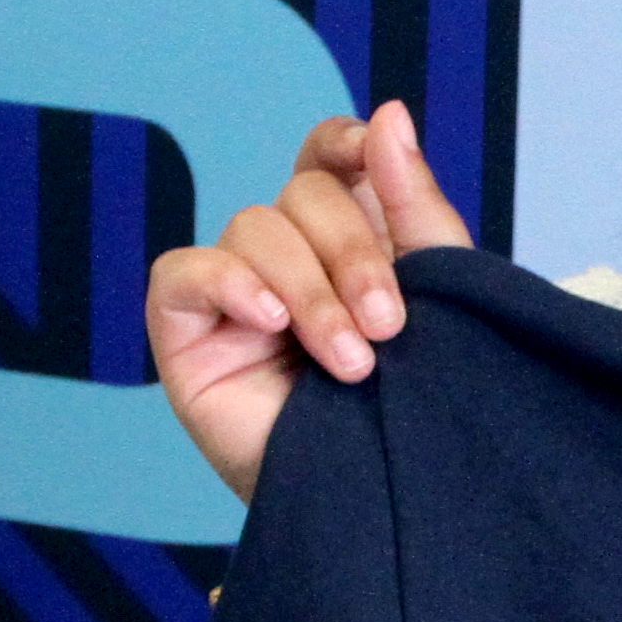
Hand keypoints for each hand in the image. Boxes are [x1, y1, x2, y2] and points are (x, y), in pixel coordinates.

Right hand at [147, 99, 474, 502]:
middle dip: (353, 253)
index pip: (328, 157)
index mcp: (346, 238)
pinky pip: (184, 272)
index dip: (345, 143)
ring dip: (310, 291)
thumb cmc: (411, 411)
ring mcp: (232, 292)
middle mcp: (286, 255)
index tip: (373, 154)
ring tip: (351, 363)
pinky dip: (228, 283)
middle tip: (390, 327)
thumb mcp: (437, 300)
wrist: (380, 509)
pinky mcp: (185, 332)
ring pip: (255, 228)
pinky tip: (268, 323)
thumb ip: (414, 207)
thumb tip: (392, 113)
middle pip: (303, 193)